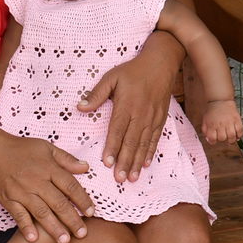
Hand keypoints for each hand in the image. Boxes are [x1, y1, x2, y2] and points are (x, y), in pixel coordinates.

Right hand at [0, 130, 94, 242]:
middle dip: (72, 220)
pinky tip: (34, 239)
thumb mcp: (46, 147)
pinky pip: (18, 215)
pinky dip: (25, 227)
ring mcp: (21, 191)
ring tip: (64, 240)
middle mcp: (36, 181)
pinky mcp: (7, 198)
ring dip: (53, 227)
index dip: (82, 200)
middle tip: (82, 234)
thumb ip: (66, 159)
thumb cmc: (21, 148)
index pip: (70, 186)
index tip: (92, 212)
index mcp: (49, 168)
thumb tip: (86, 167)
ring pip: (41, 212)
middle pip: (58, 203)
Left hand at [79, 32, 177, 182]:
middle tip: (120, 179)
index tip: (108, 163)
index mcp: (127, 105)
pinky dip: (150, 152)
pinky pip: (155, 139)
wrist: (161, 63)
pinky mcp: (160, 119)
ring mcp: (152, 118)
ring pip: (144, 144)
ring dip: (138, 162)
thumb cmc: (133, 70)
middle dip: (126, 162)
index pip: (118, 130)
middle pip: (131, 141)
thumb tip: (81, 107)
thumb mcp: (112, 77)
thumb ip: (97, 93)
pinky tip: (146, 164)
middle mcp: (140, 114)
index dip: (112, 147)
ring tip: (132, 178)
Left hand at [201, 99, 242, 144]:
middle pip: (222, 138)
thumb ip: (205, 130)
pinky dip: (239, 136)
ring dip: (231, 141)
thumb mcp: (205, 120)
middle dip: (222, 140)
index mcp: (212, 125)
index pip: (212, 139)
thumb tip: (208, 139)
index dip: (213, 142)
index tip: (214, 141)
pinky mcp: (237, 120)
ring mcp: (230, 122)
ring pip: (232, 136)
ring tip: (230, 141)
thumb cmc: (212, 111)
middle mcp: (221, 125)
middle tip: (223, 137)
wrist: (220, 100)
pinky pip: (240, 130)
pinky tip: (237, 137)